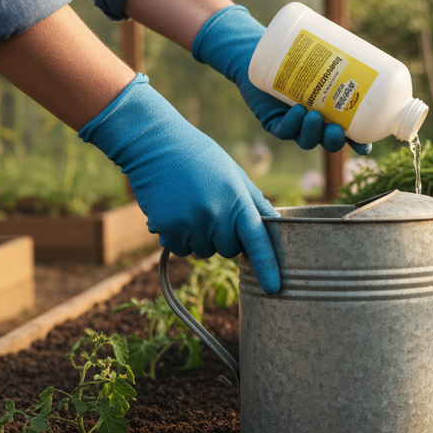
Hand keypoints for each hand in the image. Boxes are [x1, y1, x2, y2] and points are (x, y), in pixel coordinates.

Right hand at [79, 75, 281, 293]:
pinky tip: (175, 212)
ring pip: (203, 252)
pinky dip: (179, 238)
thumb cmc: (201, 158)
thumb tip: (276, 225)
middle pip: (228, 251)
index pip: (257, 241)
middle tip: (213, 211)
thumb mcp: (235, 175)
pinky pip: (180, 249)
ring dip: (200, 238)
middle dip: (224, 238)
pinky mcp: (166, 229)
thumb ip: (254, 202)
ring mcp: (190, 223)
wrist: (156, 145)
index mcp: (238, 200)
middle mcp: (216, 215)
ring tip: (192, 206)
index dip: (267, 266)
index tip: (274, 288)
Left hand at [192, 5, 371, 154]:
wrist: (261, 52)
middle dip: (334, 141)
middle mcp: (315, 123)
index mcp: (332, 114)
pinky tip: (298, 110)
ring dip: (312, 131)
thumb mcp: (321, 57)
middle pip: (328, 142)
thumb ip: (341, 58)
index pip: (350, 135)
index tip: (366, 146)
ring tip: (314, 115)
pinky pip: (284, 130)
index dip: (359, 144)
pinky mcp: (273, 122)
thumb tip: (367, 51)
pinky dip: (292, 124)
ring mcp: (294, 125)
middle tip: (337, 129)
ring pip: (306, 140)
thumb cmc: (296, 53)